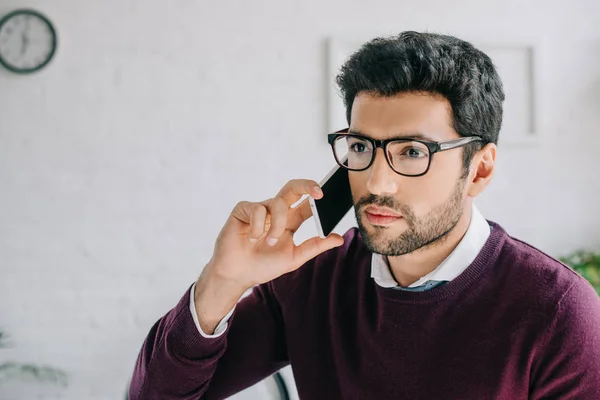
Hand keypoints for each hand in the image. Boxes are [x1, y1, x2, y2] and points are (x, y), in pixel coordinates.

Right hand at [204, 179, 344, 292]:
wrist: (237, 274)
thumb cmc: (263, 266)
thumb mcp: (294, 257)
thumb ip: (315, 246)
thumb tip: (339, 238)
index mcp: (290, 221)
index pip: (307, 204)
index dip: (317, 198)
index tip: (327, 198)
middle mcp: (276, 212)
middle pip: (293, 189)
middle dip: (306, 185)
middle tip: (318, 192)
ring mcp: (260, 209)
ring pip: (277, 203)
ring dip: (276, 225)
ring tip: (268, 242)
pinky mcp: (243, 209)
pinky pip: (257, 209)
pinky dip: (257, 227)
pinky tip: (250, 239)